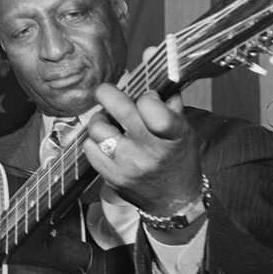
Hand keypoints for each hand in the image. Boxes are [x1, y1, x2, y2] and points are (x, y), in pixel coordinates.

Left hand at [83, 83, 202, 216]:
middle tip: (106, 92)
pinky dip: (94, 140)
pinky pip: (89, 148)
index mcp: (173, 136)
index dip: (145, 96)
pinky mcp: (111, 176)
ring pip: (98, 128)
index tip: (145, 97)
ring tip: (108, 123)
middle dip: (108, 93)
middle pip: (121, 110)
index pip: (153, 107)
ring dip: (100, 120)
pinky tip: (104, 142)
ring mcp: (128, 165)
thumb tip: (151, 72)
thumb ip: (169, 103)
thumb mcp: (183, 131)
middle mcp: (150, 151)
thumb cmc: (177, 158)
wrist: (173, 201)